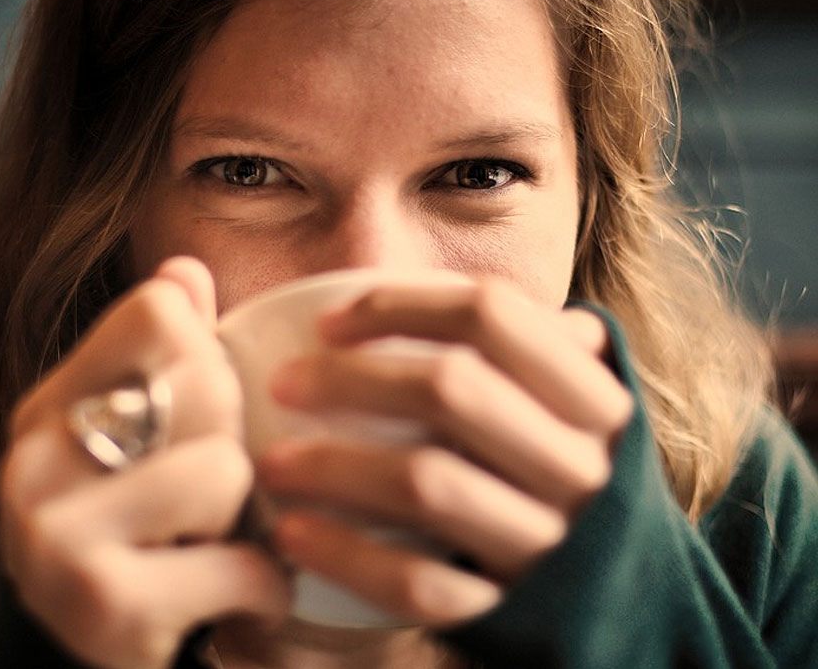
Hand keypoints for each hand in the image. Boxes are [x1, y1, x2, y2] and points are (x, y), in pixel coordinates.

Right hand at [0, 257, 290, 668]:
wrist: (78, 665)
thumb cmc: (133, 540)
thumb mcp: (135, 443)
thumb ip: (161, 355)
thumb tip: (186, 268)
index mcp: (47, 405)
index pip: (161, 312)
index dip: (210, 358)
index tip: (201, 417)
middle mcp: (34, 458)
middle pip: (206, 383)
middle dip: (236, 444)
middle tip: (213, 498)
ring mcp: (56, 532)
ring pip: (226, 470)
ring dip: (249, 521)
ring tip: (216, 547)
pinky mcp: (102, 603)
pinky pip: (242, 563)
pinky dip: (264, 589)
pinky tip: (239, 599)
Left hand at [258, 276, 632, 625]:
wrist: (628, 607)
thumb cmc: (567, 482)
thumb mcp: (574, 412)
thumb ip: (529, 352)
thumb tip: (438, 290)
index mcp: (593, 400)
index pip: (492, 315)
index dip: (400, 305)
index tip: (329, 323)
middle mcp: (581, 465)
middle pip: (451, 389)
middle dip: (350, 379)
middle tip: (283, 384)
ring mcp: (549, 543)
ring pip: (427, 484)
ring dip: (334, 467)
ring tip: (272, 463)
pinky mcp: (510, 611)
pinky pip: (419, 582)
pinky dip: (348, 556)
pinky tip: (294, 534)